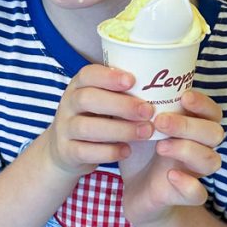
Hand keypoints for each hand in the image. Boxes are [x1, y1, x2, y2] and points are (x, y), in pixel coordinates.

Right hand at [45, 64, 154, 178]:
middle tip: (148, 111)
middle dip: (120, 105)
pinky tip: (127, 150)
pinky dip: (109, 152)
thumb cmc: (94, 119)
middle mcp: (67, 104)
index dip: (109, 76)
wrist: (65, 150)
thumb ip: (121, 93)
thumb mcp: (101, 101)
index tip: (132, 80)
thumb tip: (162, 85)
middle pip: (87, 99)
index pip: (87, 74)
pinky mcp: (67, 152)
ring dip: (120, 130)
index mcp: (78, 86)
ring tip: (146, 132)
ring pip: (87, 127)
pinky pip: (85, 151)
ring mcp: (64, 129)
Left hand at [119, 89, 223, 226]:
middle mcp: (198, 148)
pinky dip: (188, 184)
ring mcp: (194, 172)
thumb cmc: (140, 151)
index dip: (204, 103)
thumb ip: (140, 103)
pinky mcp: (183, 196)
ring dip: (187, 149)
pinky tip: (170, 176)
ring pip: (211, 160)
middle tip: (160, 121)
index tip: (184, 96)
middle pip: (214, 133)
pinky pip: (199, 193)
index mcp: (191, 127)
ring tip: (160, 145)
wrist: (135, 191)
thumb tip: (124, 70)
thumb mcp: (138, 124)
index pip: (212, 112)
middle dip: (189, 125)